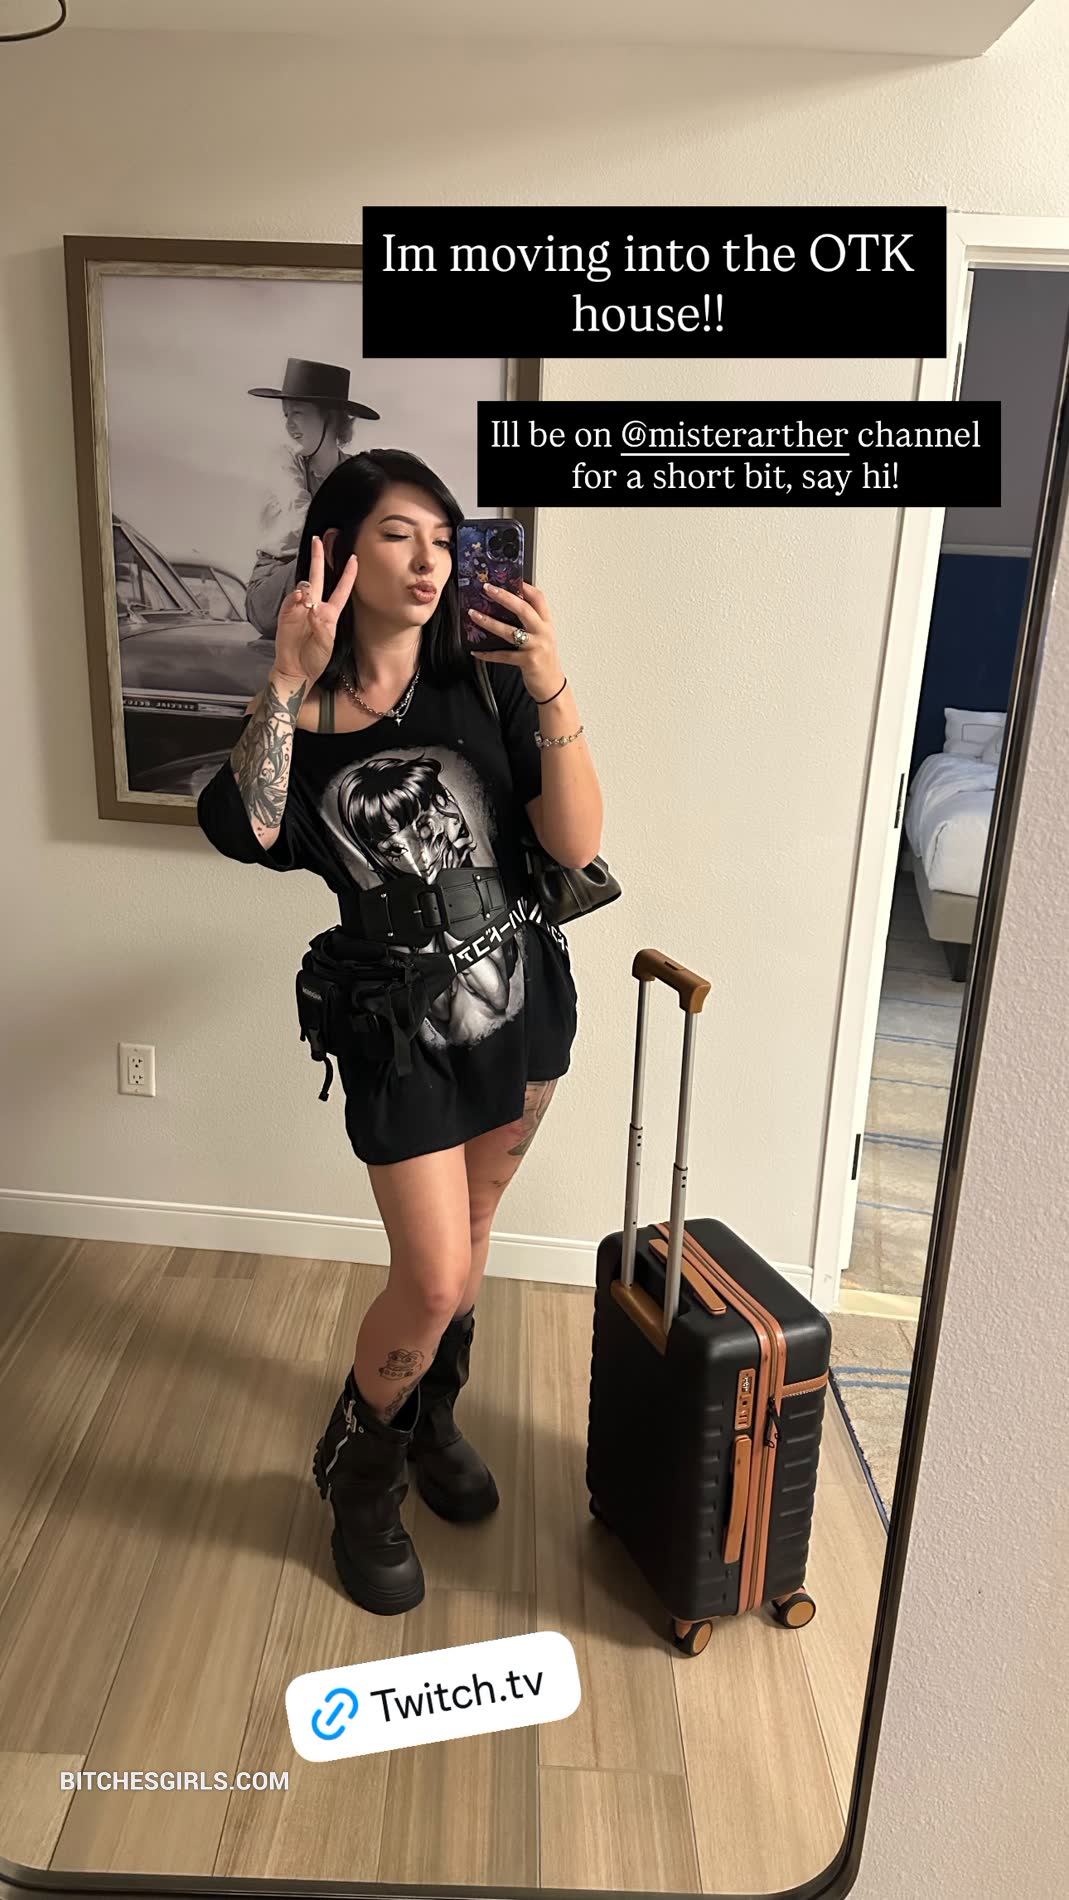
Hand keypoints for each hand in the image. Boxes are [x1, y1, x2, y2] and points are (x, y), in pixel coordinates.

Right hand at [273, 535, 357, 685]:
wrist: (295, 670)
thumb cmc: (314, 659)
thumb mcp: (326, 645)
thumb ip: (322, 627)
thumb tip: (314, 608)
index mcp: (330, 613)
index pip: (341, 589)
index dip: (348, 574)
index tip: (354, 558)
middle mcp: (315, 607)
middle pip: (318, 578)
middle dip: (317, 558)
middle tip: (317, 540)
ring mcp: (300, 609)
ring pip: (304, 587)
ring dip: (307, 587)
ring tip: (307, 598)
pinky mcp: (286, 614)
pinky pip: (291, 600)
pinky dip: (295, 598)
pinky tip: (300, 601)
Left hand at [469, 581, 564, 698]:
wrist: (552, 686)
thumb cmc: (545, 661)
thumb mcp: (543, 637)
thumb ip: (531, 624)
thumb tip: (508, 608)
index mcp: (547, 624)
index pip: (539, 599)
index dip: (525, 587)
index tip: (510, 579)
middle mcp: (543, 633)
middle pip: (524, 609)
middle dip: (504, 597)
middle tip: (488, 589)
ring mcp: (536, 647)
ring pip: (510, 631)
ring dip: (489, 622)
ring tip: (474, 614)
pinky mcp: (528, 661)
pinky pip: (503, 655)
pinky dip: (488, 654)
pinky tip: (476, 651)